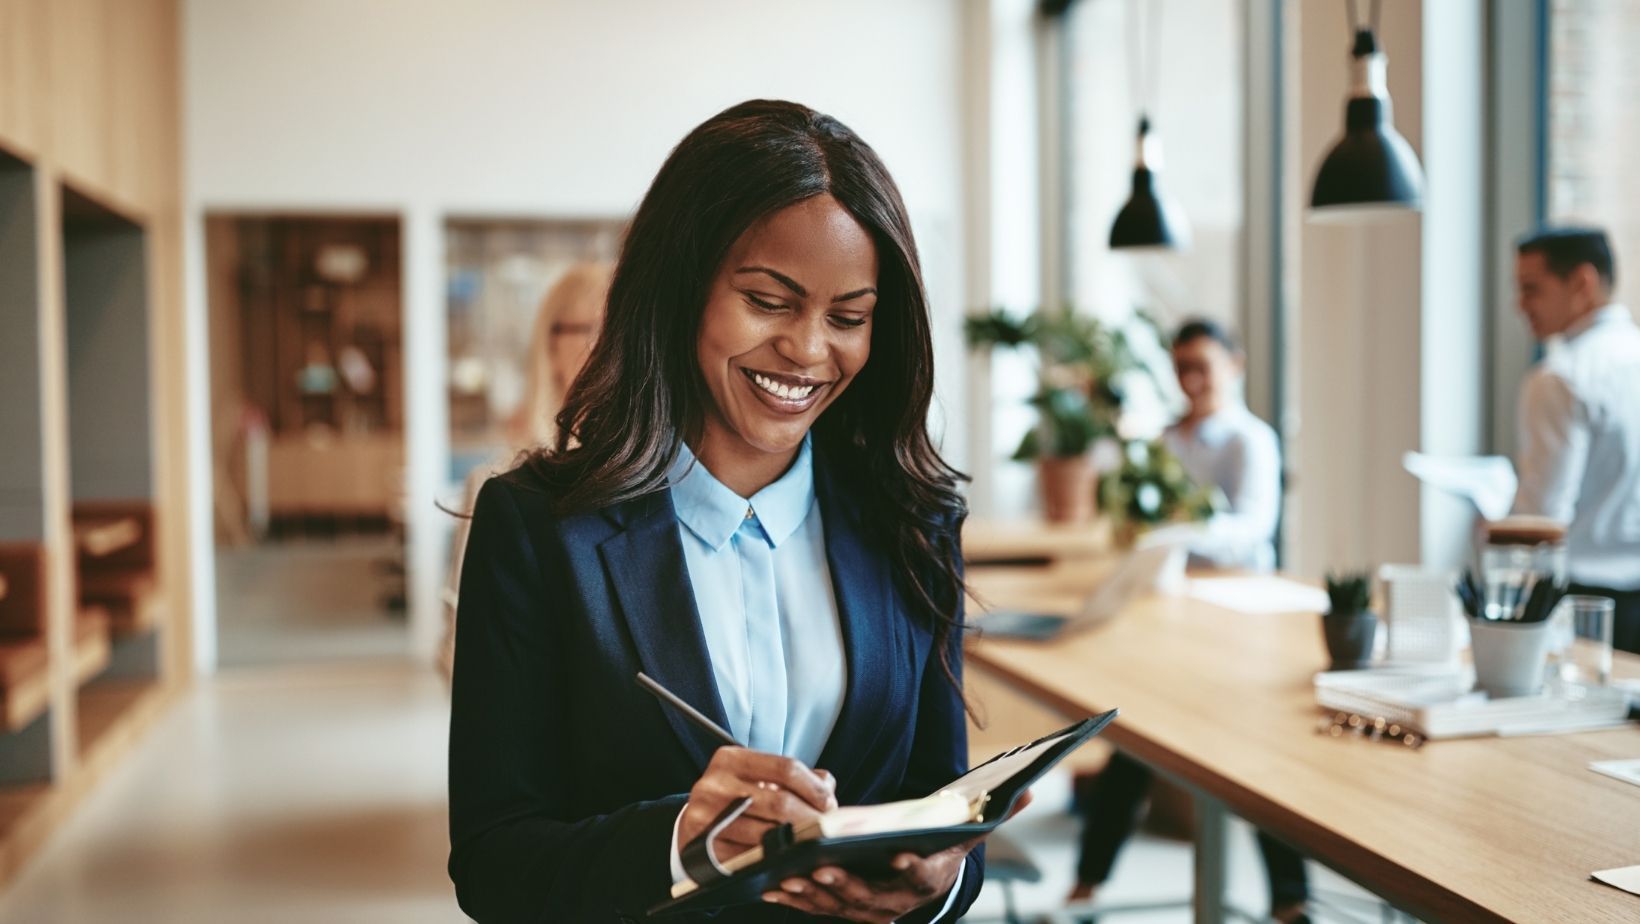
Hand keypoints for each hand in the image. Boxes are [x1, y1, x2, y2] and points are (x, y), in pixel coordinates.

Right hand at [677, 747, 837, 858]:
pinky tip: (787, 860)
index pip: (786, 768)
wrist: (693, 826)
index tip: (830, 804)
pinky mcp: (704, 850)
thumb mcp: (757, 777)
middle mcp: (714, 784)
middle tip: (827, 830)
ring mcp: (706, 818)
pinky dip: (775, 861)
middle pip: (780, 803)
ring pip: (767, 834)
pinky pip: (750, 859)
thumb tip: (827, 787)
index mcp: (730, 759)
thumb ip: (794, 777)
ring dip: (796, 843)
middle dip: (811, 819)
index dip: (814, 788)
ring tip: (811, 845)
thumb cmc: (735, 799)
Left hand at [762, 789, 1034, 920]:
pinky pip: (817, 909)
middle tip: (820, 870)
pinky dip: (795, 901)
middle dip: (845, 886)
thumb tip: (1031, 789)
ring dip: (813, 897)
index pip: (924, 876)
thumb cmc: (943, 846)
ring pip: (839, 907)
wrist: (927, 878)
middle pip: (872, 897)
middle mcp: (900, 902)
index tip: (899, 856)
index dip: (912, 868)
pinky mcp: (844, 909)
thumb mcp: (972, 829)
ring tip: (790, 878)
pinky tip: (771, 888)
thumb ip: (999, 811)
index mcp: (930, 878)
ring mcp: (870, 910)